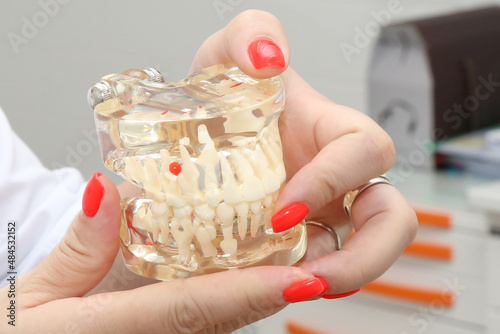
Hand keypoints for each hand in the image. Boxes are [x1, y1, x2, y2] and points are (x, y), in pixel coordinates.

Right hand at [2, 173, 314, 332]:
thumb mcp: (29, 296)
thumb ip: (77, 248)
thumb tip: (106, 192)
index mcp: (119, 331)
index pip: (198, 307)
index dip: (253, 292)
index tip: (299, 278)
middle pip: (225, 316)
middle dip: (273, 291)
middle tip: (313, 257)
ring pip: (221, 321)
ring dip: (258, 294)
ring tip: (293, 258)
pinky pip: (204, 323)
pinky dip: (232, 299)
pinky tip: (245, 273)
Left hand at [191, 10, 417, 298]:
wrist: (200, 139)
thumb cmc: (222, 97)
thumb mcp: (226, 57)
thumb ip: (251, 35)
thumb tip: (268, 58)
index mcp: (332, 132)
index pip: (366, 152)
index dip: (334, 181)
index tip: (282, 210)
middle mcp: (339, 177)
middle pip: (393, 219)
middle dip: (368, 255)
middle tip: (314, 277)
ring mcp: (326, 213)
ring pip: (363, 254)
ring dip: (337, 278)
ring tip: (292, 289)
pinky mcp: (305, 242)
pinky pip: (320, 268)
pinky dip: (302, 283)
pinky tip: (271, 286)